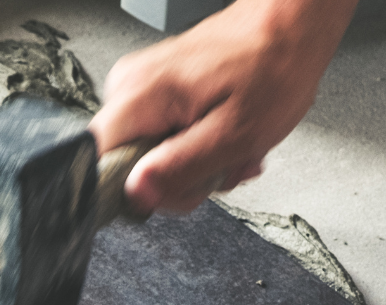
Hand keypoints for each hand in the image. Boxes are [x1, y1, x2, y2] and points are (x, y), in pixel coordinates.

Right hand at [91, 0, 355, 212]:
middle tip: (219, 167)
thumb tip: (137, 194)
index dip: (134, 191)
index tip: (174, 188)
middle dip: (177, 180)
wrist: (288, 28)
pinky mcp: (154, 92)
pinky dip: (194, 147)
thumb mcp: (234, 134)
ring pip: (147, 157)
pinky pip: (160, 139)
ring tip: (229, 150)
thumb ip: (180, 168)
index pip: (97, 165)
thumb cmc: (271, 68)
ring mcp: (140, 88)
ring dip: (192, 166)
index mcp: (140, 97)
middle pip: (126, 167)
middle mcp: (129, 88)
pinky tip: (221, 138)